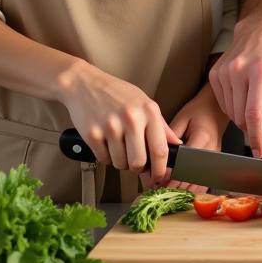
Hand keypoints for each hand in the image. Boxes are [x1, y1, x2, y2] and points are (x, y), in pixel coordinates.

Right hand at [58, 60, 179, 181]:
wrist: (85, 84)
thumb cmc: (117, 94)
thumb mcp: (144, 103)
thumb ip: (161, 126)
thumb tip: (176, 146)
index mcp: (148, 111)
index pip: (160, 150)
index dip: (160, 170)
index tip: (158, 178)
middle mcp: (131, 118)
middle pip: (139, 162)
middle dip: (138, 168)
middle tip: (135, 162)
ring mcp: (110, 126)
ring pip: (120, 164)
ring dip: (120, 161)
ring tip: (118, 144)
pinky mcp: (92, 134)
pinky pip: (104, 159)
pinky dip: (106, 156)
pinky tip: (106, 141)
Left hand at [159, 84, 229, 192]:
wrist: (214, 108)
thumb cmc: (197, 111)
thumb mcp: (181, 119)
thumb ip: (170, 137)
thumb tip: (157, 155)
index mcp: (202, 137)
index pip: (186, 162)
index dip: (173, 174)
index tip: (161, 181)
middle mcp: (212, 150)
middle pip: (194, 176)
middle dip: (176, 185)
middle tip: (160, 190)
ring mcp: (215, 158)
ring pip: (200, 182)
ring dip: (184, 189)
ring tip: (168, 191)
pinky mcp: (215, 162)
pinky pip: (205, 181)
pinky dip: (193, 187)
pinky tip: (182, 189)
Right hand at [208, 16, 261, 157]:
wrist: (261, 31)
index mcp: (260, 72)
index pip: (255, 115)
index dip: (257, 138)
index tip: (259, 152)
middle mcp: (239, 70)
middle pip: (241, 118)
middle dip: (254, 123)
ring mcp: (224, 71)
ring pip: (231, 114)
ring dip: (243, 114)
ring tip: (255, 95)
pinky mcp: (215, 73)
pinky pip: (223, 104)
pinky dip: (234, 105)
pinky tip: (243, 90)